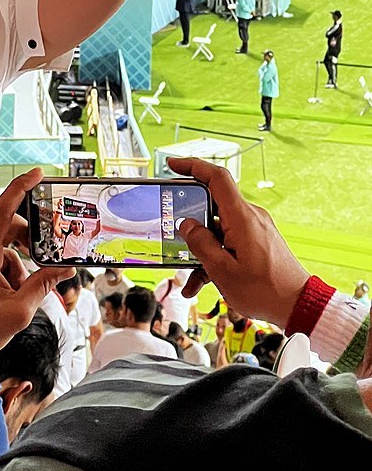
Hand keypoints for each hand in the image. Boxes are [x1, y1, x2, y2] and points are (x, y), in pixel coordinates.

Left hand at [0, 169, 73, 380]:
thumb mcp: (17, 311)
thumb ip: (42, 285)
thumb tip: (64, 270)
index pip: (2, 210)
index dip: (21, 187)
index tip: (37, 173)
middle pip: (6, 228)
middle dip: (28, 243)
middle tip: (45, 258)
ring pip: (0, 244)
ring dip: (16, 262)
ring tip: (19, 293)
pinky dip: (2, 267)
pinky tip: (6, 293)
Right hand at [170, 157, 309, 328]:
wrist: (299, 305)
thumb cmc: (266, 290)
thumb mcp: (222, 270)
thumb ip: (200, 244)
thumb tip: (186, 225)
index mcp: (241, 218)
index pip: (216, 177)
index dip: (193, 166)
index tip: (172, 165)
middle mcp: (249, 217)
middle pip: (211, 205)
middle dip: (189, 221)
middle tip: (171, 232)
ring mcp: (254, 229)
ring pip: (217, 229)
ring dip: (201, 250)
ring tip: (189, 277)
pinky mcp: (257, 241)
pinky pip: (228, 241)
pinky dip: (215, 258)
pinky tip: (202, 283)